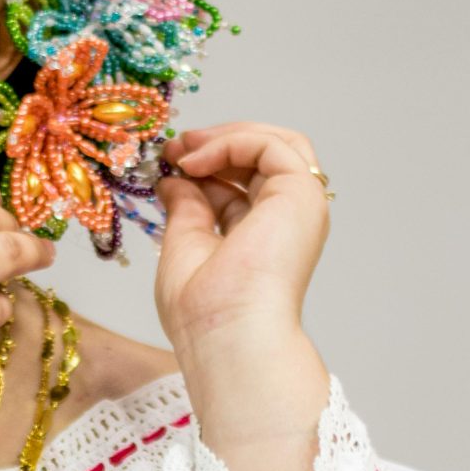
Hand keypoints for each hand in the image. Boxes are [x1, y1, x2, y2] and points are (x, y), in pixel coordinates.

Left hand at [155, 121, 329, 368]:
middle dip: (219, 143)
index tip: (167, 161)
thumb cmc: (204, 313)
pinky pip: (271, 145)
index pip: (241, 185)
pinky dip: (231, 143)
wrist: (226, 334)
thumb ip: (186, 208)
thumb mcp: (185, 246)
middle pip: (266, 158)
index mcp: (263, 238)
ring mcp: (299, 206)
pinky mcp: (301, 194)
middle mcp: (287, 221)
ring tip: (185, 148)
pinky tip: (195, 162)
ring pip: (278, 144)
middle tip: (176, 145)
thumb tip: (175, 178)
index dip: (205, 165)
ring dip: (227, 136)